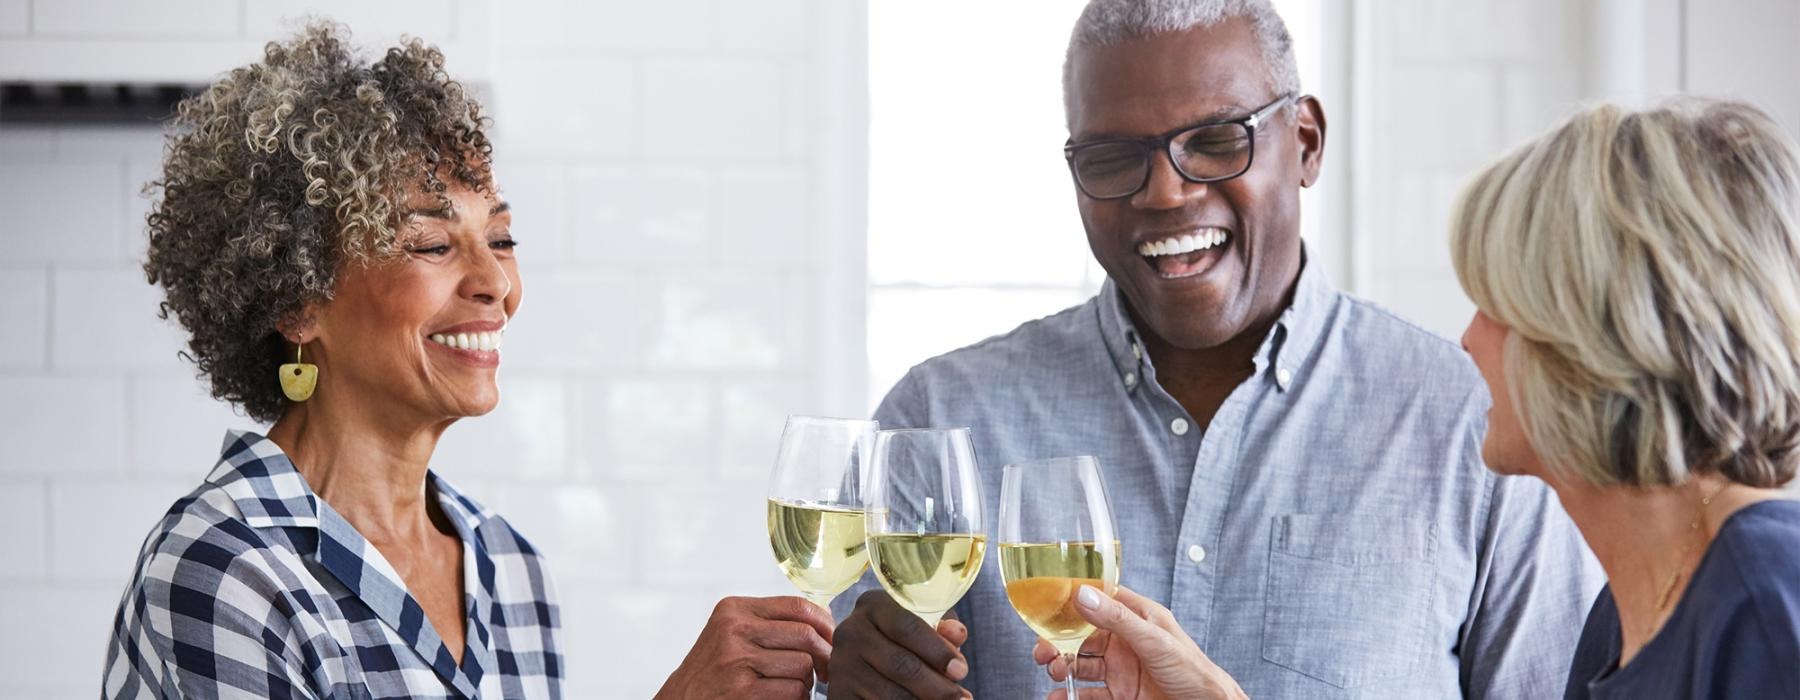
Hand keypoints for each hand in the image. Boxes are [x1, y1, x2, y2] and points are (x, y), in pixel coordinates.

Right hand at [656, 596, 834, 699]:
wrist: (682, 699)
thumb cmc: (713, 669)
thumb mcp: (732, 633)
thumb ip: (769, 622)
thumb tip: (825, 621)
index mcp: (734, 609)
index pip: (797, 606)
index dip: (825, 623)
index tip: (833, 639)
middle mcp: (734, 630)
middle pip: (805, 636)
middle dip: (825, 655)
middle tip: (826, 670)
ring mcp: (738, 661)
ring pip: (803, 665)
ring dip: (808, 681)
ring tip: (795, 686)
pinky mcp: (743, 691)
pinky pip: (793, 691)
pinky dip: (798, 698)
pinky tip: (784, 698)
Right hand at [827, 589, 972, 698]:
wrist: (866, 661)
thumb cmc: (905, 640)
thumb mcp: (924, 627)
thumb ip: (943, 628)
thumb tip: (956, 634)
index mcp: (873, 605)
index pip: (907, 627)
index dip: (938, 651)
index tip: (961, 671)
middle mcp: (850, 631)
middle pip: (901, 664)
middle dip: (938, 687)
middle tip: (963, 699)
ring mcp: (841, 665)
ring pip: (890, 693)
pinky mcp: (838, 694)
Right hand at [1033, 586, 1246, 699]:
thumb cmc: (1194, 671)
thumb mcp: (1155, 639)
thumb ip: (1118, 618)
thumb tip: (1084, 595)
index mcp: (1137, 617)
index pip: (1099, 599)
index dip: (1072, 601)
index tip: (1048, 606)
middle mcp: (1125, 641)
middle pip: (1082, 635)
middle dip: (1059, 641)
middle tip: (1043, 651)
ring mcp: (1121, 668)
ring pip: (1081, 663)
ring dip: (1063, 666)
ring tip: (1054, 672)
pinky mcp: (1120, 694)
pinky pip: (1088, 693)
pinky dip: (1069, 695)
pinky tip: (1058, 696)